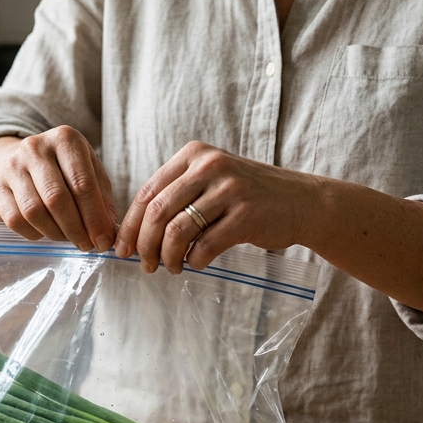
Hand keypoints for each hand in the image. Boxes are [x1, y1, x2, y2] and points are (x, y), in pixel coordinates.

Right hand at [0, 126, 117, 251]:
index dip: (95, 218)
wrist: (31, 159)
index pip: (83, 184)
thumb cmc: (69, 169)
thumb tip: (108, 237)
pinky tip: (47, 233)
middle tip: (87, 245)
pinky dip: (35, 234)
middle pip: (56, 199)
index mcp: (66, 139)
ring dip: (56, 234)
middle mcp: (35, 147)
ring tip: (69, 238)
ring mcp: (12, 165)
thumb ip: (103, 202)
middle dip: (76, 229)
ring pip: (34, 212)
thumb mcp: (93, 174)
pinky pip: (15, 220)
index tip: (104, 241)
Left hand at [115, 142, 316, 272]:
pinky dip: (195, 261)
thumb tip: (134, 233)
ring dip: (168, 257)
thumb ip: (176, 196)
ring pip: (177, 230)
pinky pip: (206, 245)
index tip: (122, 249)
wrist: (300, 201)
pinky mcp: (246, 214)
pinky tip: (197, 264)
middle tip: (144, 265)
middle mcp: (209, 165)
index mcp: (193, 155)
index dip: (131, 225)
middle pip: (157, 212)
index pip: (147, 192)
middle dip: (145, 245)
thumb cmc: (246, 196)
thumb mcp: (210, 180)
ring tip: (172, 268)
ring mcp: (229, 189)